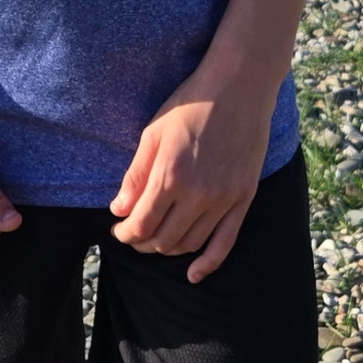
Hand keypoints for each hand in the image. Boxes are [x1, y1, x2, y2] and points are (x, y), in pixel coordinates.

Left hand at [108, 66, 275, 283]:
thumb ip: (135, 175)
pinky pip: (225, 242)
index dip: (125, 233)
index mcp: (170, 176)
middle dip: (142, 243)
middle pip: (164, 239)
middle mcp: (198, 194)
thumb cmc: (190, 104)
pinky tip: (193, 275)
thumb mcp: (153, 133)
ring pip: (190, 244)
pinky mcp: (244, 198)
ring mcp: (224, 199)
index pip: (141, 223)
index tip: (118, 229)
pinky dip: (208, 263)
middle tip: (134, 234)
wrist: (239, 87)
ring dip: (168, 249)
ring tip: (156, 240)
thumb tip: (119, 209)